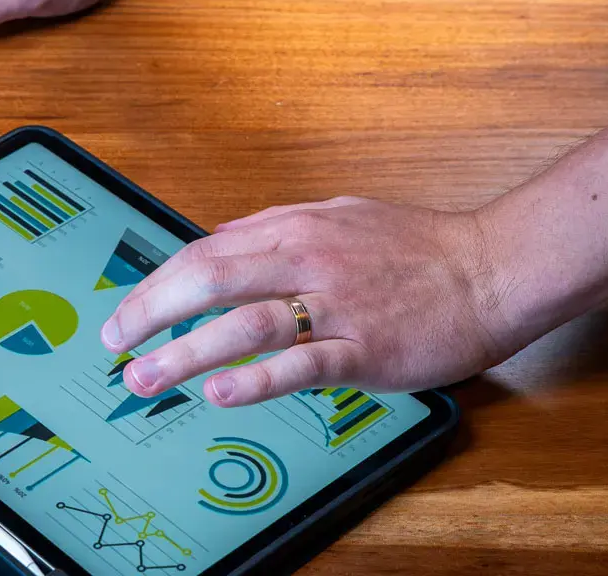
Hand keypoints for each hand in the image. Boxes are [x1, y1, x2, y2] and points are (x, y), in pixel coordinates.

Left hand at [99, 197, 526, 406]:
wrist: (493, 268)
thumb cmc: (417, 247)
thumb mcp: (336, 215)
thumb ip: (273, 228)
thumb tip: (216, 240)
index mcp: (294, 229)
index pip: (203, 254)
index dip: (156, 285)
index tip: (125, 312)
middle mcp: (306, 261)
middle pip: (208, 279)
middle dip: (150, 312)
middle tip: (114, 343)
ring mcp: (335, 305)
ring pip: (243, 325)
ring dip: (184, 353)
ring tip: (144, 377)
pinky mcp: (365, 347)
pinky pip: (301, 365)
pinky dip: (256, 379)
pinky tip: (220, 393)